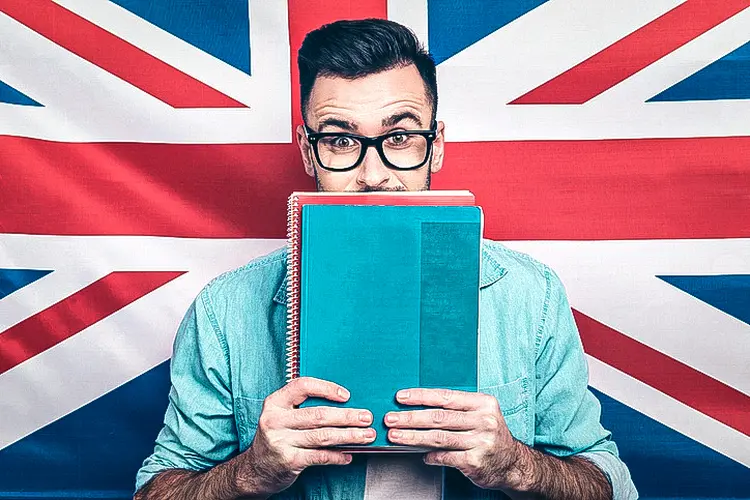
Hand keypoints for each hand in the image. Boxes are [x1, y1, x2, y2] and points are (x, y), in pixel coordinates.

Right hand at [232, 377, 375, 496]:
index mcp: (274, 403)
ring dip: (349, 436)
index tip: (346, 395)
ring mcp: (281, 441)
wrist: (256, 469)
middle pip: (318, 415)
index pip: (302, 386)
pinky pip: (320, 456)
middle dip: (347, 416)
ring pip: (323, 436)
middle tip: (366, 417)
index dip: (326, 388)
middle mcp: (275, 420)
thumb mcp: (281, 416)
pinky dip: (337, 455)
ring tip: (366, 435)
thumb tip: (343, 402)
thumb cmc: (276, 436)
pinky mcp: (288, 461)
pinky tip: (349, 454)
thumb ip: (303, 407)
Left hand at [384, 388, 524, 490]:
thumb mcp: (480, 414)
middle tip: (390, 418)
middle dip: (410, 418)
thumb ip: (455, 409)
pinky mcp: (476, 461)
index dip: (420, 396)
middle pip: (439, 417)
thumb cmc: (489, 435)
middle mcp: (483, 421)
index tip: (400, 397)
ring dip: (413, 437)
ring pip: (439, 437)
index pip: (445, 397)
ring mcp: (481, 442)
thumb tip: (418, 406)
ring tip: (395, 436)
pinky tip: (421, 455)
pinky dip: (430, 456)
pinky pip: (446, 457)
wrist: (513, 463)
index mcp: (483, 403)